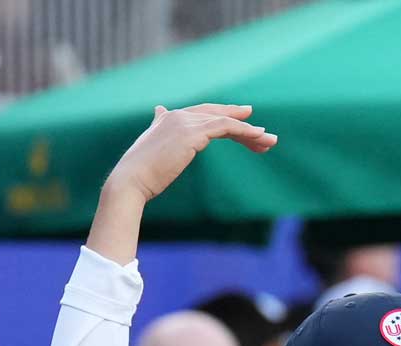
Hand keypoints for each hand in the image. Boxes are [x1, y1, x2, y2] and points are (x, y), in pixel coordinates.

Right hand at [105, 104, 276, 204]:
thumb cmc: (141, 172)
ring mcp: (185, 122)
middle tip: (264, 134)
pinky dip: (244, 131)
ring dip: (251, 132)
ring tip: (270, 141)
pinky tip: (259, 137)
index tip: (245, 120)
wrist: (130, 181)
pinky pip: (225, 128)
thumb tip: (158, 110)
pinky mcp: (192, 133)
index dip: (225, 115)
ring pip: (226, 122)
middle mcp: (178, 116)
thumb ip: (158, 126)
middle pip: (218, 115)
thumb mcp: (152, 144)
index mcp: (169, 118)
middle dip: (242, 123)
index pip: (204, 113)